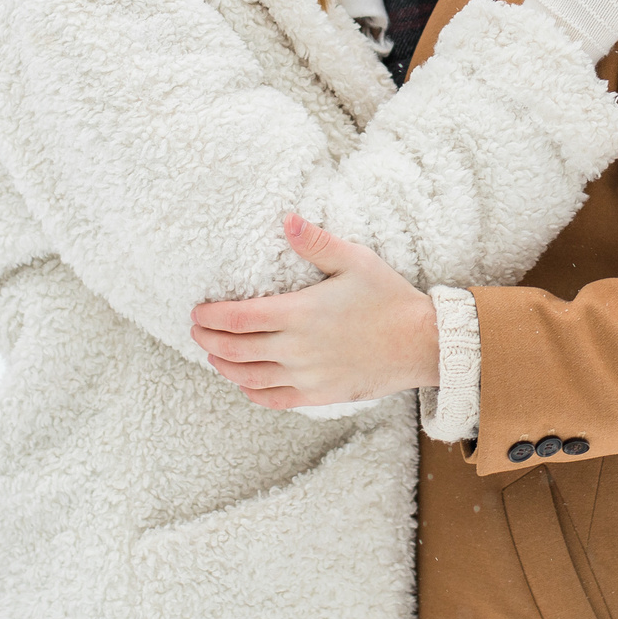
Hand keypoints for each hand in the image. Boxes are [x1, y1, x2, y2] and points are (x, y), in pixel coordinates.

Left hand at [190, 216, 439, 408]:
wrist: (420, 342)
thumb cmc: (389, 298)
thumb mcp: (355, 260)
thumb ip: (316, 242)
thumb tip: (287, 219)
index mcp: (300, 313)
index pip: (239, 317)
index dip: (211, 316)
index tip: (197, 312)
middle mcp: (297, 348)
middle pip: (236, 349)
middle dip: (209, 340)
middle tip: (196, 332)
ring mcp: (306, 375)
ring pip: (249, 376)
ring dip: (224, 367)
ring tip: (213, 356)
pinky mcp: (319, 394)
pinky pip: (274, 398)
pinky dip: (251, 392)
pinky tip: (243, 383)